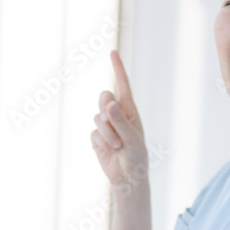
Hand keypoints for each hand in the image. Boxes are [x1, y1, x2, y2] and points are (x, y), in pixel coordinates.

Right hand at [91, 50, 147, 188]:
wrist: (128, 177)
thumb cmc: (136, 157)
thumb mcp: (133, 139)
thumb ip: (120, 121)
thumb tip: (109, 105)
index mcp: (130, 109)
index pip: (122, 85)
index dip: (117, 68)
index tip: (113, 51)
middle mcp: (116, 114)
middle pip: (104, 98)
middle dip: (107, 110)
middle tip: (113, 123)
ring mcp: (105, 126)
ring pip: (97, 118)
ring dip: (107, 133)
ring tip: (118, 146)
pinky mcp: (97, 138)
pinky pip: (93, 133)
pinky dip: (101, 142)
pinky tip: (109, 150)